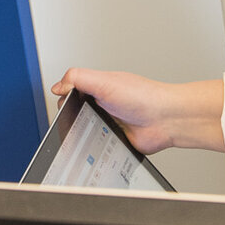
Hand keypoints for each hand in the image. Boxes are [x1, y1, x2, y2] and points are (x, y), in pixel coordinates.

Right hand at [52, 68, 224, 154]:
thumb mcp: (104, 81)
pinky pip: (96, 145)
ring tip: (90, 130)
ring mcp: (107, 122)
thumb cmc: (144, 97)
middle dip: (72, 118)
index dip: (65, 98)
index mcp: (98, 87)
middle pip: (75, 112)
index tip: (64, 104)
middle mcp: (102, 104)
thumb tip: (58, 86)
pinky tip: (99, 142)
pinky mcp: (113, 139)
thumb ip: (78, 78)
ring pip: (83, 130)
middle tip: (79, 118)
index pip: (71, 91)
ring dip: (83, 133)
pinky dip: (94, 146)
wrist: (166, 120)